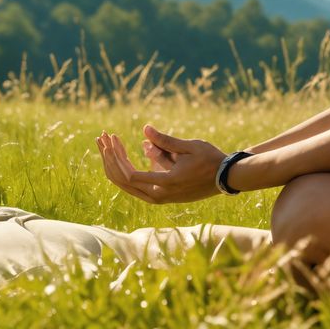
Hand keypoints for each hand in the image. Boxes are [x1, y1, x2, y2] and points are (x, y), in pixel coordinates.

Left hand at [96, 124, 227, 203]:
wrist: (225, 178)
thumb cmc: (209, 160)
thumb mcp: (188, 146)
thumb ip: (164, 140)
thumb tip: (144, 130)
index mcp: (166, 183)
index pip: (130, 175)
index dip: (117, 157)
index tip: (112, 139)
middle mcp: (160, 195)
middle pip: (124, 182)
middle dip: (111, 159)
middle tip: (104, 139)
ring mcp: (161, 198)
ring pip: (128, 186)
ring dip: (116, 165)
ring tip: (109, 145)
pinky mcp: (163, 197)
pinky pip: (137, 186)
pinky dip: (127, 171)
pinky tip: (122, 155)